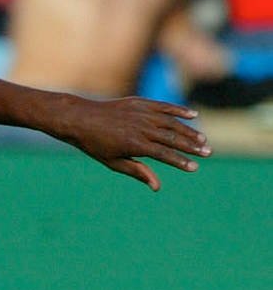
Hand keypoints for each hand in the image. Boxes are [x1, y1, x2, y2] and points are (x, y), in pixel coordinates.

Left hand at [50, 96, 209, 190]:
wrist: (80, 118)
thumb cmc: (95, 144)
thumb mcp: (114, 162)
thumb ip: (137, 171)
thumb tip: (157, 187)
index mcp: (134, 144)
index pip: (164, 155)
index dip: (180, 162)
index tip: (194, 168)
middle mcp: (141, 128)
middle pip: (173, 138)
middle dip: (191, 147)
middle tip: (208, 153)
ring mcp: (141, 113)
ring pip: (172, 122)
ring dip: (189, 131)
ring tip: (202, 140)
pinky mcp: (140, 102)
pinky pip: (164, 106)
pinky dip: (179, 111)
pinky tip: (193, 115)